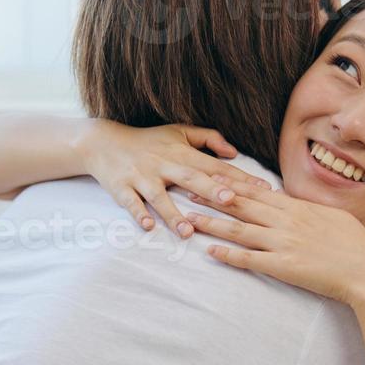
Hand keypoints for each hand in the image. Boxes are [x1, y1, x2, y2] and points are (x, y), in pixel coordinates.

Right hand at [76, 122, 270, 236]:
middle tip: (231, 201)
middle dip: (211, 190)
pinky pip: (131, 203)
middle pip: (191, 178)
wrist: (103, 142)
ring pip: (159, 197)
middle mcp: (164, 164)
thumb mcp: (178, 131)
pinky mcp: (122, 188)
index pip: (215, 166)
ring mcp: (142, 177)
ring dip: (173, 214)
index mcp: (181, 152)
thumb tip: (234, 152)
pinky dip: (138, 214)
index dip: (238, 177)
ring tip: (187, 232)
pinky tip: (148, 226)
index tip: (261, 189)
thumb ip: (209, 138)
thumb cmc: (148, 140)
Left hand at [185, 176, 364, 306]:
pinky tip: (210, 253)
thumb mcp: (333, 217)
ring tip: (189, 219)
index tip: (211, 175)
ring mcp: (283, 243)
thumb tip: (292, 203)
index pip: (257, 191)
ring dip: (212, 224)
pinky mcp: (283, 266)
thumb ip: (308, 210)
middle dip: (212, 196)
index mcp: (299, 208)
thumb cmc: (356, 247)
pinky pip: (249, 259)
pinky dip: (228, 256)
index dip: (231, 183)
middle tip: (187, 188)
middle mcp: (287, 221)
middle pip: (242, 205)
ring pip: (239, 230)